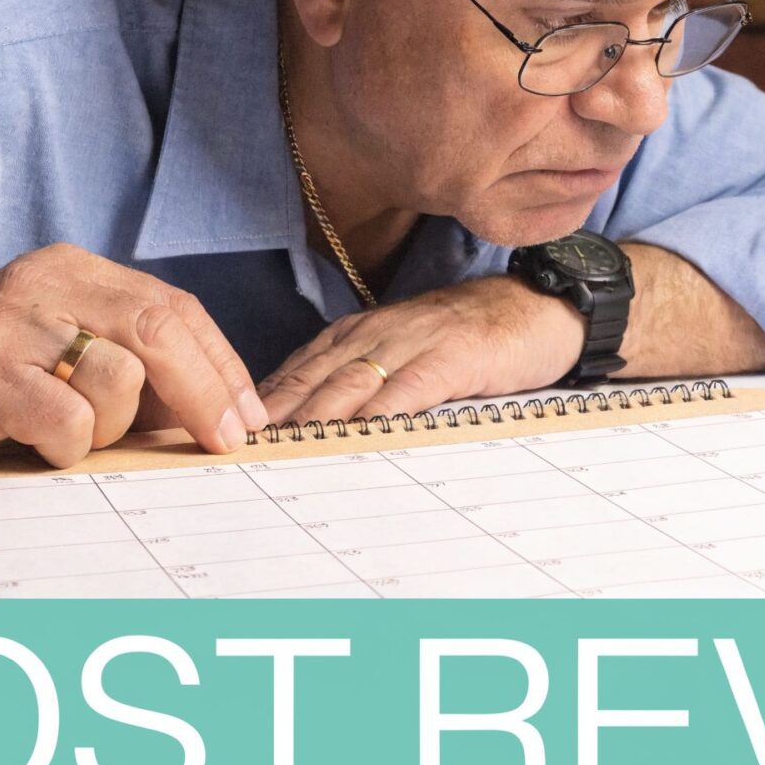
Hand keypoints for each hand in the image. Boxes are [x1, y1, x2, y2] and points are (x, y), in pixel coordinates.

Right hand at [0, 243, 264, 466]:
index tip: (248, 413)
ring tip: (72, 432)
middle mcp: (41, 283)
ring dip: (113, 426)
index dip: (221, 363)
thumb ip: (130, 361)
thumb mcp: (59, 347)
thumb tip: (216, 410)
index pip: (175, 306)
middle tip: (225, 440)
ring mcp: (8, 325)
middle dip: (206, 391)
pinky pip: (67, 420)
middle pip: (161, 329)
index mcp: (71, 269)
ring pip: (119, 380)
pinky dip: (68, 445)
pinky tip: (39, 444)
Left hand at [255, 276, 586, 425]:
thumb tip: (310, 427)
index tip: (228, 441)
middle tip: (238, 457)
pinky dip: (378, 417)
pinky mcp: (451, 356)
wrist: (537, 307)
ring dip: (311, 422)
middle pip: (308, 380)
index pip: (293, 372)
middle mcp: (374, 333)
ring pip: (346, 385)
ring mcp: (412, 342)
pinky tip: (358, 440)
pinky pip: (406, 390)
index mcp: (356, 333)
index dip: (260, 409)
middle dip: (270, 421)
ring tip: (280, 456)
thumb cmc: (468, 338)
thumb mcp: (403, 351)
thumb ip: (359, 379)